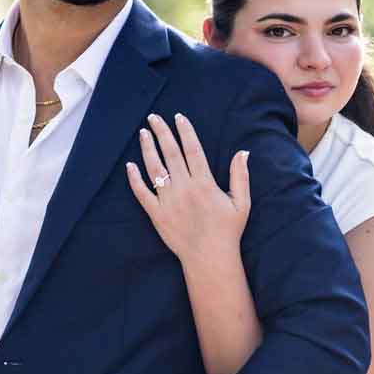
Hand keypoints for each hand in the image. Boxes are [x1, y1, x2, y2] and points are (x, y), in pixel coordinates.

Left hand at [126, 112, 249, 263]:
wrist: (209, 257)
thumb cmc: (228, 230)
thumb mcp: (242, 203)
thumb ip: (240, 176)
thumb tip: (243, 152)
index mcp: (204, 183)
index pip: (192, 150)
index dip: (185, 132)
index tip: (178, 117)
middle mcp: (184, 188)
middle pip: (170, 154)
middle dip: (161, 132)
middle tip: (153, 117)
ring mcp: (168, 201)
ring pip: (154, 169)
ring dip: (147, 149)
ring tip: (143, 133)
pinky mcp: (157, 214)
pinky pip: (142, 193)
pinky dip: (135, 179)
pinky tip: (130, 165)